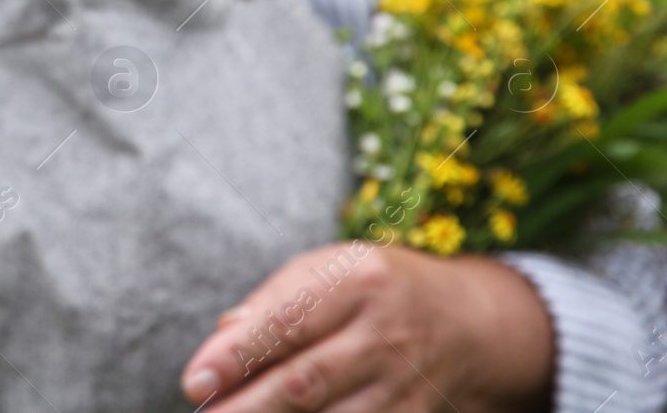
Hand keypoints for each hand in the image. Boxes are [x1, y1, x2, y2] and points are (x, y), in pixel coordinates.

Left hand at [180, 242, 553, 412]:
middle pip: (306, 381)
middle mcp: (385, 332)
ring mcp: (405, 382)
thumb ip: (274, 300)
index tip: (195, 379)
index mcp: (359, 278)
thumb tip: (223, 336)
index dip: (237, 354)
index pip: (287, 320)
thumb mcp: (330, 268)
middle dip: (247, 405)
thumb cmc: (376, 288)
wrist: (471, 322)